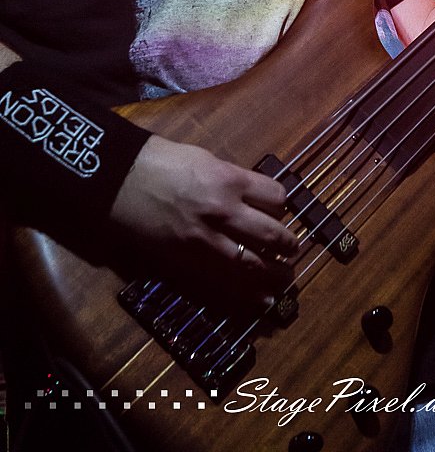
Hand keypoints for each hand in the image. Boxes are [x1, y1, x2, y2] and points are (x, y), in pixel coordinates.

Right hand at [109, 134, 297, 305]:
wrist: (118, 181)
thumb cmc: (158, 161)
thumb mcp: (203, 158)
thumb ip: (229, 178)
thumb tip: (248, 194)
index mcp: (230, 179)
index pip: (275, 195)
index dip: (281, 203)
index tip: (278, 209)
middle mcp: (224, 211)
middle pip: (271, 234)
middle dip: (287, 245)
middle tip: (292, 250)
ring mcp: (206, 240)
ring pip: (253, 264)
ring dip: (274, 274)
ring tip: (284, 279)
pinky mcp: (187, 261)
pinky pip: (224, 282)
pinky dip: (247, 293)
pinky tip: (260, 300)